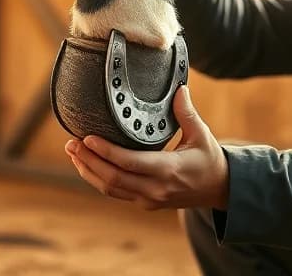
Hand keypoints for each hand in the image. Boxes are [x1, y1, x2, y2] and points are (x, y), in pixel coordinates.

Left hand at [64, 86, 228, 210]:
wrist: (220, 190)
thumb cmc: (210, 159)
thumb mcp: (202, 134)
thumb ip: (186, 112)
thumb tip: (179, 88)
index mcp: (169, 170)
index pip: (130, 163)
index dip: (106, 152)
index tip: (88, 138)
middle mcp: (156, 188)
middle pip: (113, 178)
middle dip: (89, 160)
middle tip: (71, 142)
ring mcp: (149, 199)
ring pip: (110, 188)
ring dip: (88, 170)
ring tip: (73, 152)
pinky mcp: (144, 202)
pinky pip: (116, 192)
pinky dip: (98, 179)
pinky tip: (87, 165)